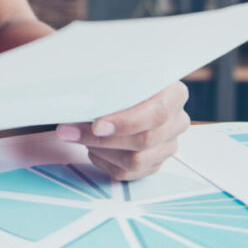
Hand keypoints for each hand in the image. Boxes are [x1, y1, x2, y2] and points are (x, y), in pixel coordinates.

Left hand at [56, 81, 190, 180]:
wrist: (123, 93)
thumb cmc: (118, 82)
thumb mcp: (114, 74)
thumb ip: (104, 85)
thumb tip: (78, 103)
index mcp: (173, 94)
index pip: (157, 113)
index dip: (126, 122)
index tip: (97, 125)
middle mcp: (176, 121)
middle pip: (145, 140)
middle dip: (103, 139)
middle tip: (71, 131)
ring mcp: (168, 145)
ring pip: (135, 161)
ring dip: (101, 150)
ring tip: (79, 135)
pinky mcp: (154, 164)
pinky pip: (128, 173)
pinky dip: (103, 161)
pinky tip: (92, 147)